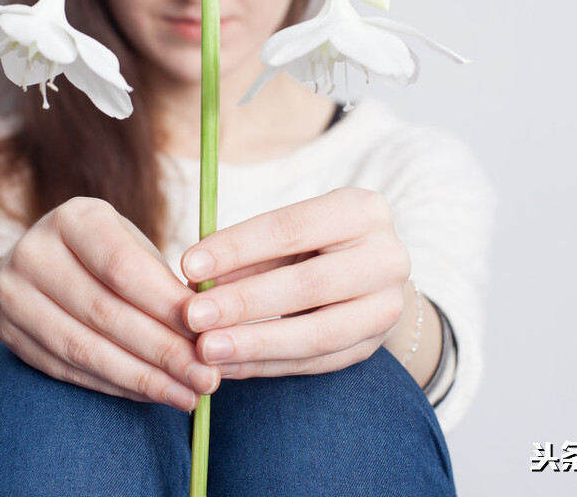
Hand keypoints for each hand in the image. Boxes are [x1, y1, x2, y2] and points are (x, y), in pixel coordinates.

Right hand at [0, 197, 219, 410]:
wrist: (42, 265)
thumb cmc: (106, 255)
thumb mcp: (134, 247)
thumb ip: (164, 284)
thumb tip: (206, 333)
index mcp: (73, 218)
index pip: (122, 267)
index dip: (166, 305)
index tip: (207, 333)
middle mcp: (34, 252)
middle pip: (104, 312)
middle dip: (162, 351)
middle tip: (205, 377)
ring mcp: (13, 295)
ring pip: (84, 348)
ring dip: (142, 378)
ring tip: (186, 395)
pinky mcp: (9, 334)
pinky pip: (69, 369)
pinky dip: (116, 386)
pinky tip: (152, 394)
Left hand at [179, 188, 410, 378]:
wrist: (370, 274)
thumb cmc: (312, 244)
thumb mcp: (286, 234)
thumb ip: (247, 253)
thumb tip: (196, 280)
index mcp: (361, 210)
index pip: (291, 229)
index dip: (237, 248)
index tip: (189, 265)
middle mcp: (387, 257)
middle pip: (308, 284)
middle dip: (244, 302)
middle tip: (193, 316)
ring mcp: (387, 306)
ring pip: (318, 334)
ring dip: (255, 344)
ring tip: (206, 349)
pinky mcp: (375, 345)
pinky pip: (317, 363)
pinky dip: (268, 365)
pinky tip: (229, 366)